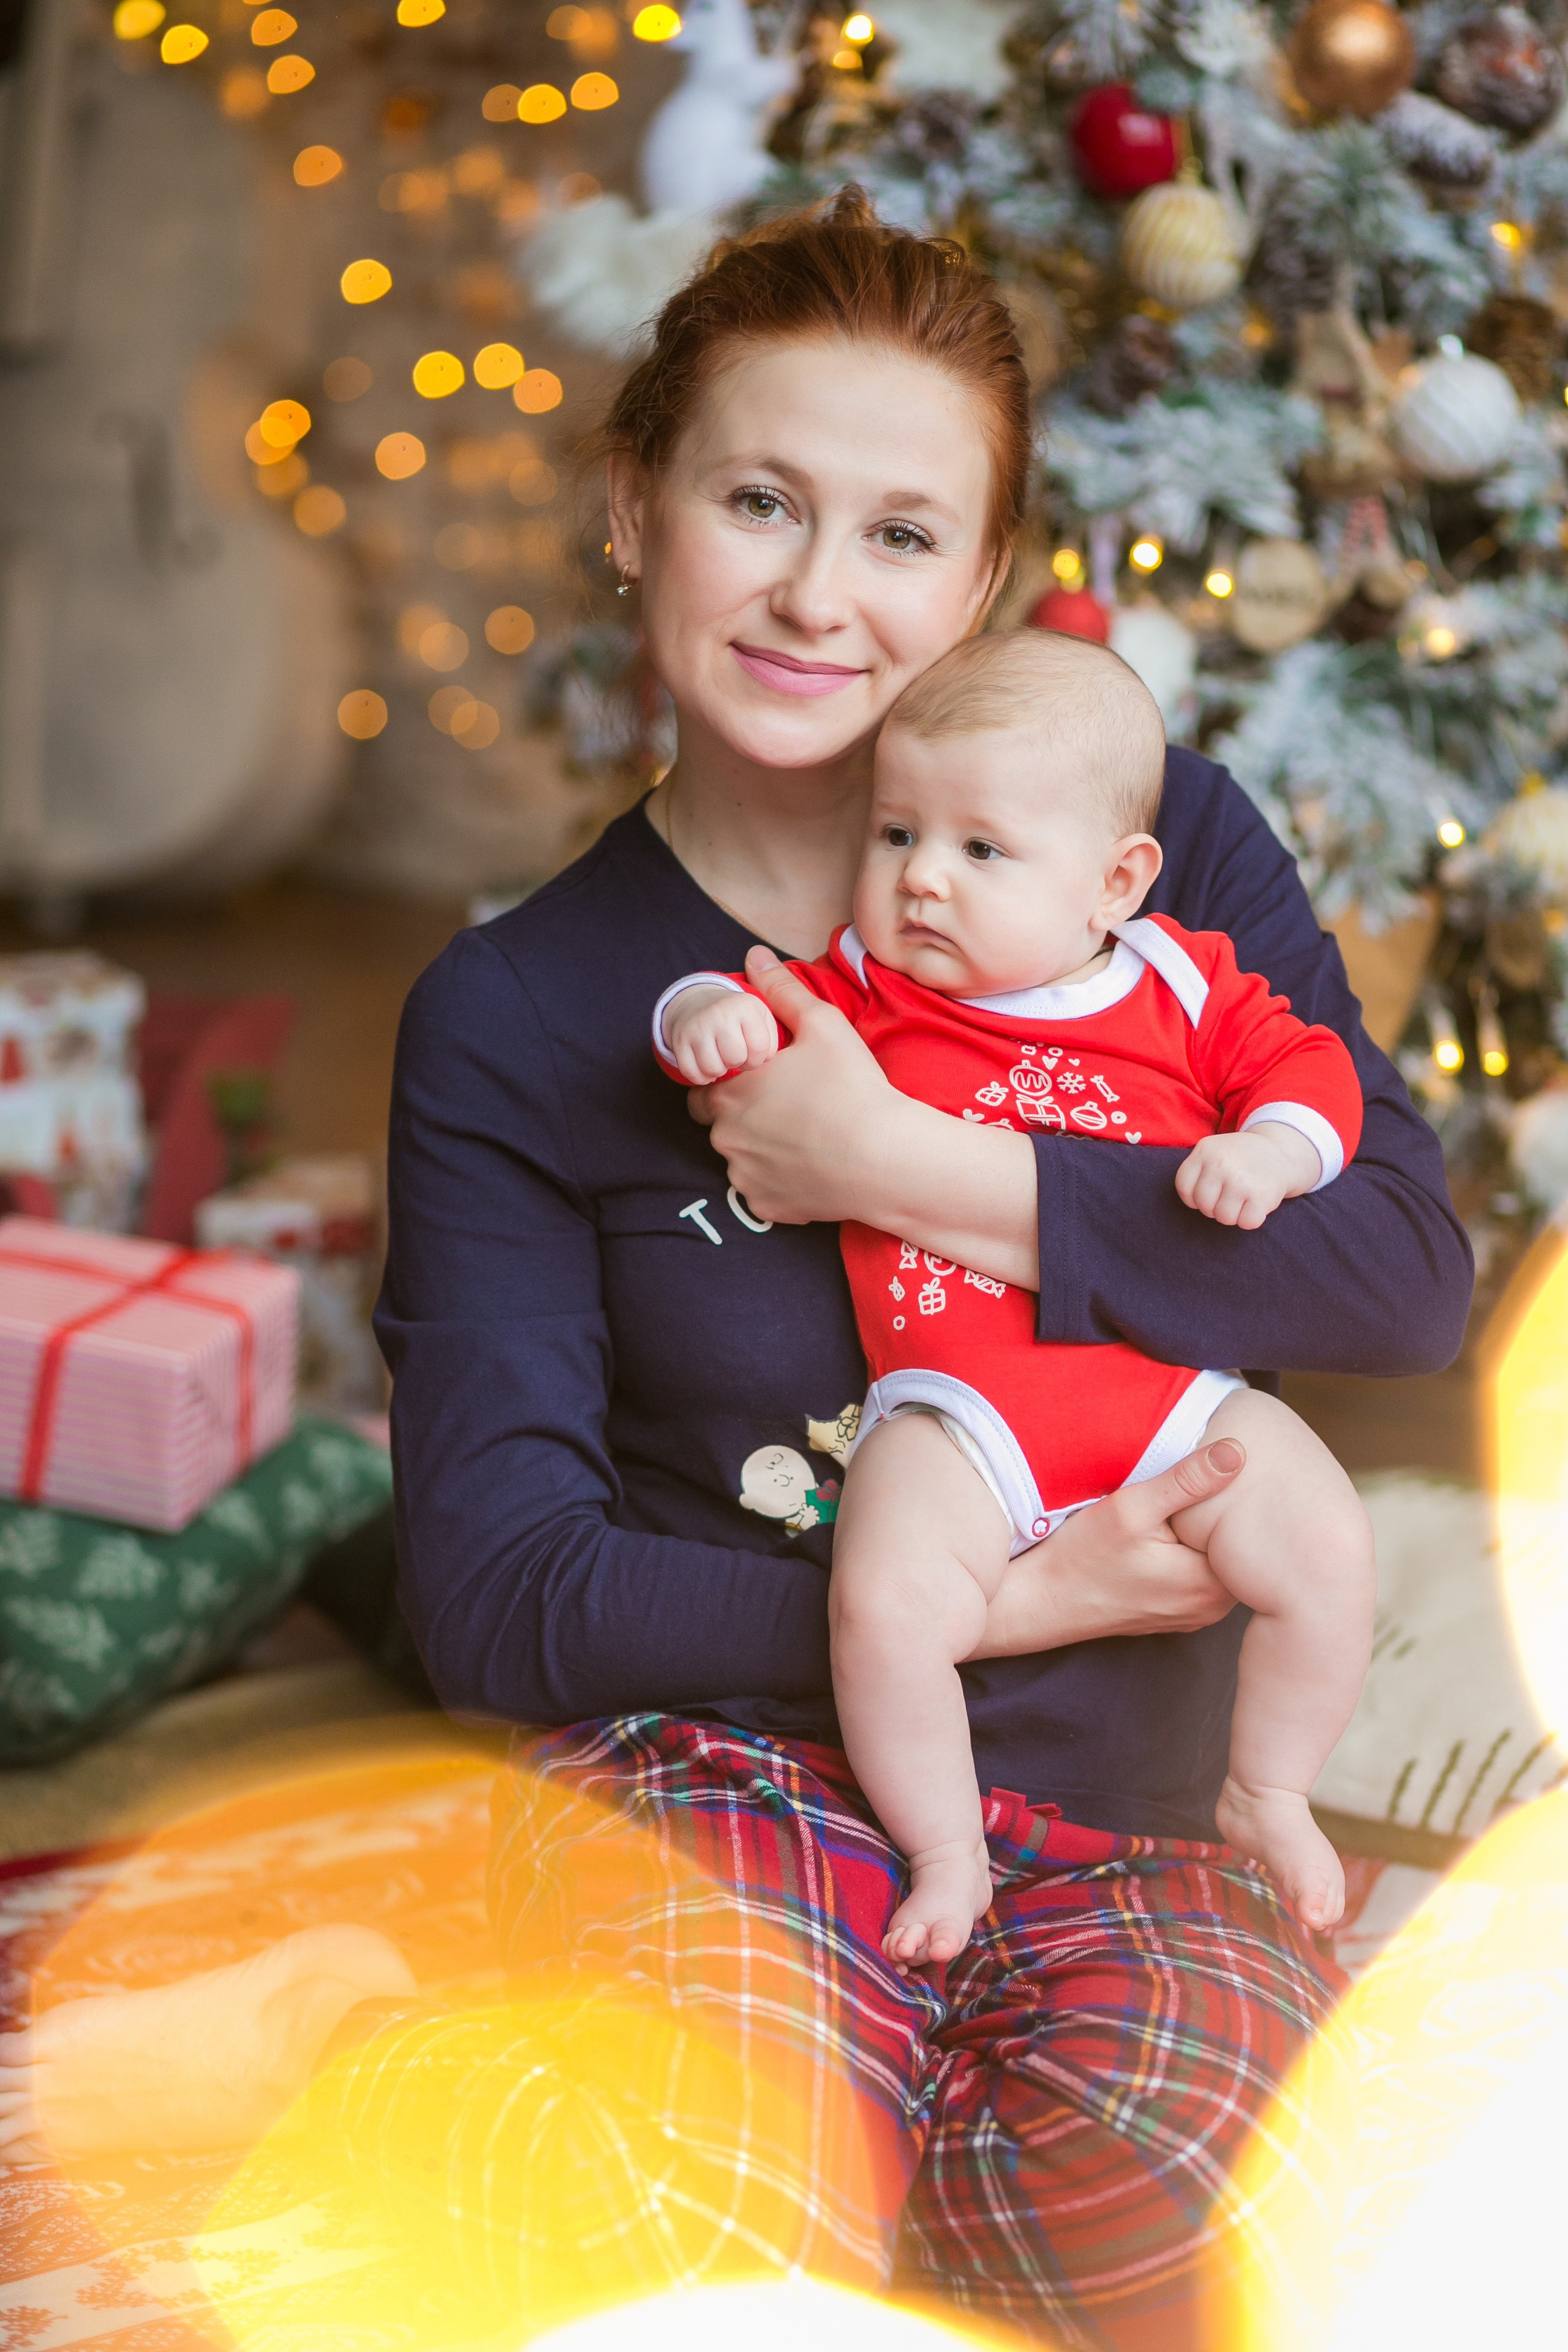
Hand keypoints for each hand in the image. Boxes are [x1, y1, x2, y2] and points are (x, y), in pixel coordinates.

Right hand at [666, 984, 780, 1083]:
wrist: (699, 1003)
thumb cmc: (738, 1018)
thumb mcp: (761, 1018)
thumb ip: (772, 1040)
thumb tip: (765, 1060)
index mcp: (745, 1006)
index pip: (760, 1049)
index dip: (758, 1058)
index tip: (752, 1052)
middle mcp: (719, 1013)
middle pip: (735, 1059)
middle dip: (739, 1063)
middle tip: (735, 1055)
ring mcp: (697, 1026)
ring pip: (713, 1068)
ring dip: (720, 1070)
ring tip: (722, 1059)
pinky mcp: (679, 1040)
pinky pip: (691, 1073)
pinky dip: (701, 1076)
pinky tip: (706, 1065)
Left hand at [686, 947, 906, 1225]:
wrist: (887, 1160)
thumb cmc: (853, 1088)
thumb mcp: (822, 1024)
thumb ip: (783, 990)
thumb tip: (755, 957)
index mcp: (730, 1094)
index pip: (702, 1089)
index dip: (729, 1082)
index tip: (760, 1081)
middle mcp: (727, 1139)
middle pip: (719, 1125)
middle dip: (742, 1115)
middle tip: (787, 1107)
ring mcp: (745, 1177)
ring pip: (740, 1159)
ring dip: (759, 1149)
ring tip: (804, 1137)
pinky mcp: (768, 1208)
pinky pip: (762, 1192)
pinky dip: (778, 1181)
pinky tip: (810, 1166)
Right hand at [965, 1439, 1244, 1658]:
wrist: (1042, 1602)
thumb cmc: (1081, 1557)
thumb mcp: (1132, 1508)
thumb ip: (1187, 1480)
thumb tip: (1237, 1452)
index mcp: (1211, 1584)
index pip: (1251, 1532)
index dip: (1239, 1496)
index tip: (1227, 1472)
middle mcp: (1212, 1607)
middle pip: (1237, 1548)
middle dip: (1224, 1514)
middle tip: (1206, 1480)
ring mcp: (1196, 1614)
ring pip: (1219, 1561)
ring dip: (1207, 1533)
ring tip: (1186, 1503)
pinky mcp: (1178, 1613)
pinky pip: (1201, 1575)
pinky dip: (1192, 1552)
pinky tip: (1171, 1533)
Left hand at [1175, 1125, 1320, 1230]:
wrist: (1280, 1151)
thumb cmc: (1239, 1159)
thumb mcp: (1213, 1151)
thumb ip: (1197, 1171)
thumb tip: (1191, 1202)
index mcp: (1205, 1150)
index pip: (1183, 1187)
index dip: (1193, 1197)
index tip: (1209, 1192)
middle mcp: (1221, 1164)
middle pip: (1203, 1205)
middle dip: (1214, 1206)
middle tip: (1228, 1195)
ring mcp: (1241, 1180)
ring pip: (1223, 1218)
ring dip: (1233, 1214)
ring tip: (1242, 1199)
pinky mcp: (1261, 1196)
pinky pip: (1246, 1223)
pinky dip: (1251, 1219)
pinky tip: (1255, 1204)